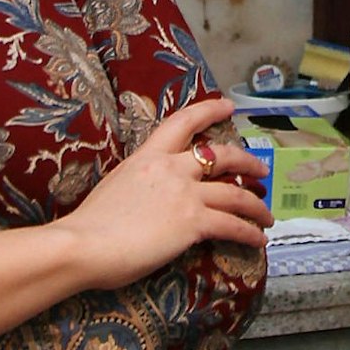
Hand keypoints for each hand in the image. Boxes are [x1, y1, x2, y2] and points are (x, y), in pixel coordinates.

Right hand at [58, 95, 271, 291]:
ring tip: (267, 215)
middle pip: (221, 155)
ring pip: (235, 193)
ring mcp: (185, 194)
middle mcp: (172, 168)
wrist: (82, 244)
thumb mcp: (116, 186)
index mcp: (148, 156)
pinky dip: (250, 232)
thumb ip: (138, 184)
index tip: (228, 105)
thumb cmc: (89, 224)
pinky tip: (258, 239)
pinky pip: (232, 225)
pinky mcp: (193, 222)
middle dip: (246, 161)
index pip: (183, 122)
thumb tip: (147, 195)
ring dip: (256, 205)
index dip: (209, 110)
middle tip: (261, 168)